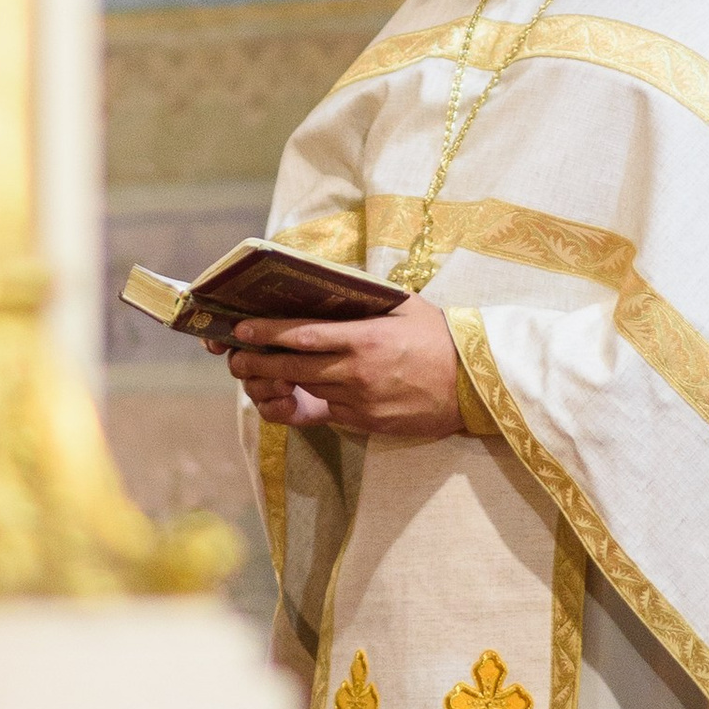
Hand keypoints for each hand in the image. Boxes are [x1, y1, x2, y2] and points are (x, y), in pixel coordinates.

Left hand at [220, 295, 462, 441]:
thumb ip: (370, 299)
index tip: (243, 329)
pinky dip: (308, 402)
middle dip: (258, 363)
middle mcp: (357, 371)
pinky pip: (326, 411)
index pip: (304, 334)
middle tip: (234, 357)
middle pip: (294, 368)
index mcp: (365, 338)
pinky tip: (293, 395)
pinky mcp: (366, 423)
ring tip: (256, 374)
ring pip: (307, 390)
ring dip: (278, 383)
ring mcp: (360, 401)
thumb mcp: (407, 308)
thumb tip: (337, 285)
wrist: (474, 386)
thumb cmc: (442, 340)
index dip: (268, 333)